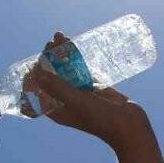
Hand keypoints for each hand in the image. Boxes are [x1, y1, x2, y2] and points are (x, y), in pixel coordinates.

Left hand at [24, 32, 150, 148]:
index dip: (34, 75)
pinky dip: (75, 58)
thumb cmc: (101, 119)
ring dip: (61, 54)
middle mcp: (64, 101)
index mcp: (56, 109)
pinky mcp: (91, 86)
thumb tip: (37, 74)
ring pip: (64, 70)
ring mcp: (78, 93)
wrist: (129, 125)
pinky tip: (72, 45)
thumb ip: (58, 88)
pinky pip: (79, 69)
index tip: (36, 61)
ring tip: (59, 36)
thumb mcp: (77, 102)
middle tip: (50, 43)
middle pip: (50, 76)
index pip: (37, 91)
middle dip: (48, 59)